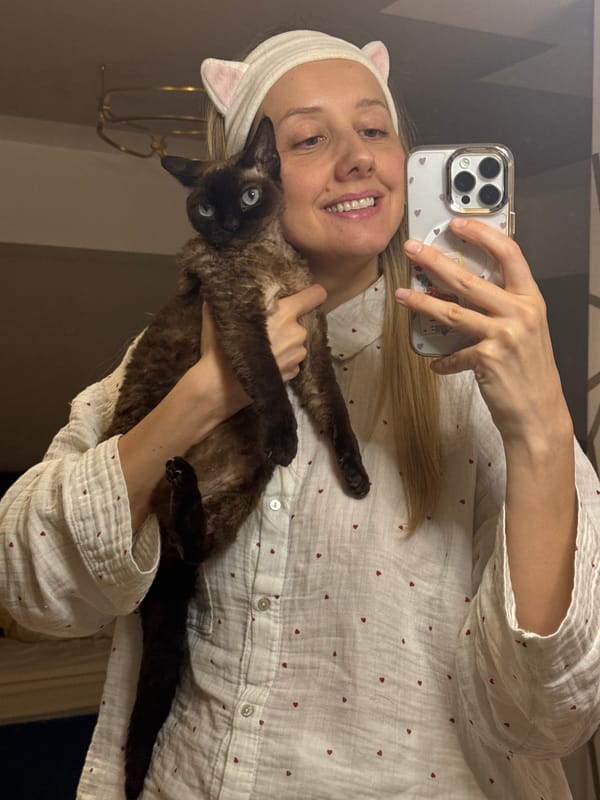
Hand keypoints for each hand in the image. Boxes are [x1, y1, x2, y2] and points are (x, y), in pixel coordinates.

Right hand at [199, 283, 326, 392]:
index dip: (311, 295)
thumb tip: (230, 285)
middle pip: (300, 322)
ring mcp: (297, 355)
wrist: (220, 385)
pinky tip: (266, 361)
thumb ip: (232, 298)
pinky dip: (283, 360)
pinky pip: (292, 360)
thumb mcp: (221, 314)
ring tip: (265, 347)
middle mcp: (297, 333)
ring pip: (297, 342)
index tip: (307, 296)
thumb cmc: (221, 346)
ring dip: (287, 343)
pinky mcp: (293, 373)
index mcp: (285, 313)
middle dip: (289, 323)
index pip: (314, 295)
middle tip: (269, 327)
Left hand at [395, 218, 571, 447]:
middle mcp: (520, 312)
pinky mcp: (488, 358)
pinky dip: (442, 360)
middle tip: (413, 250)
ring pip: (452, 310)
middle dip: (435, 261)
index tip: (457, 226)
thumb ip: (504, 307)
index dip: (482, 235)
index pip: (509, 254)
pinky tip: (435, 364)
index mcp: (530, 299)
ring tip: (402, 294)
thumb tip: (464, 289)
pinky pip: (453, 354)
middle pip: (469, 278)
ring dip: (422, 303)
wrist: (538, 412)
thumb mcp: (527, 330)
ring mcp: (505, 334)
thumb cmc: (529, 372)